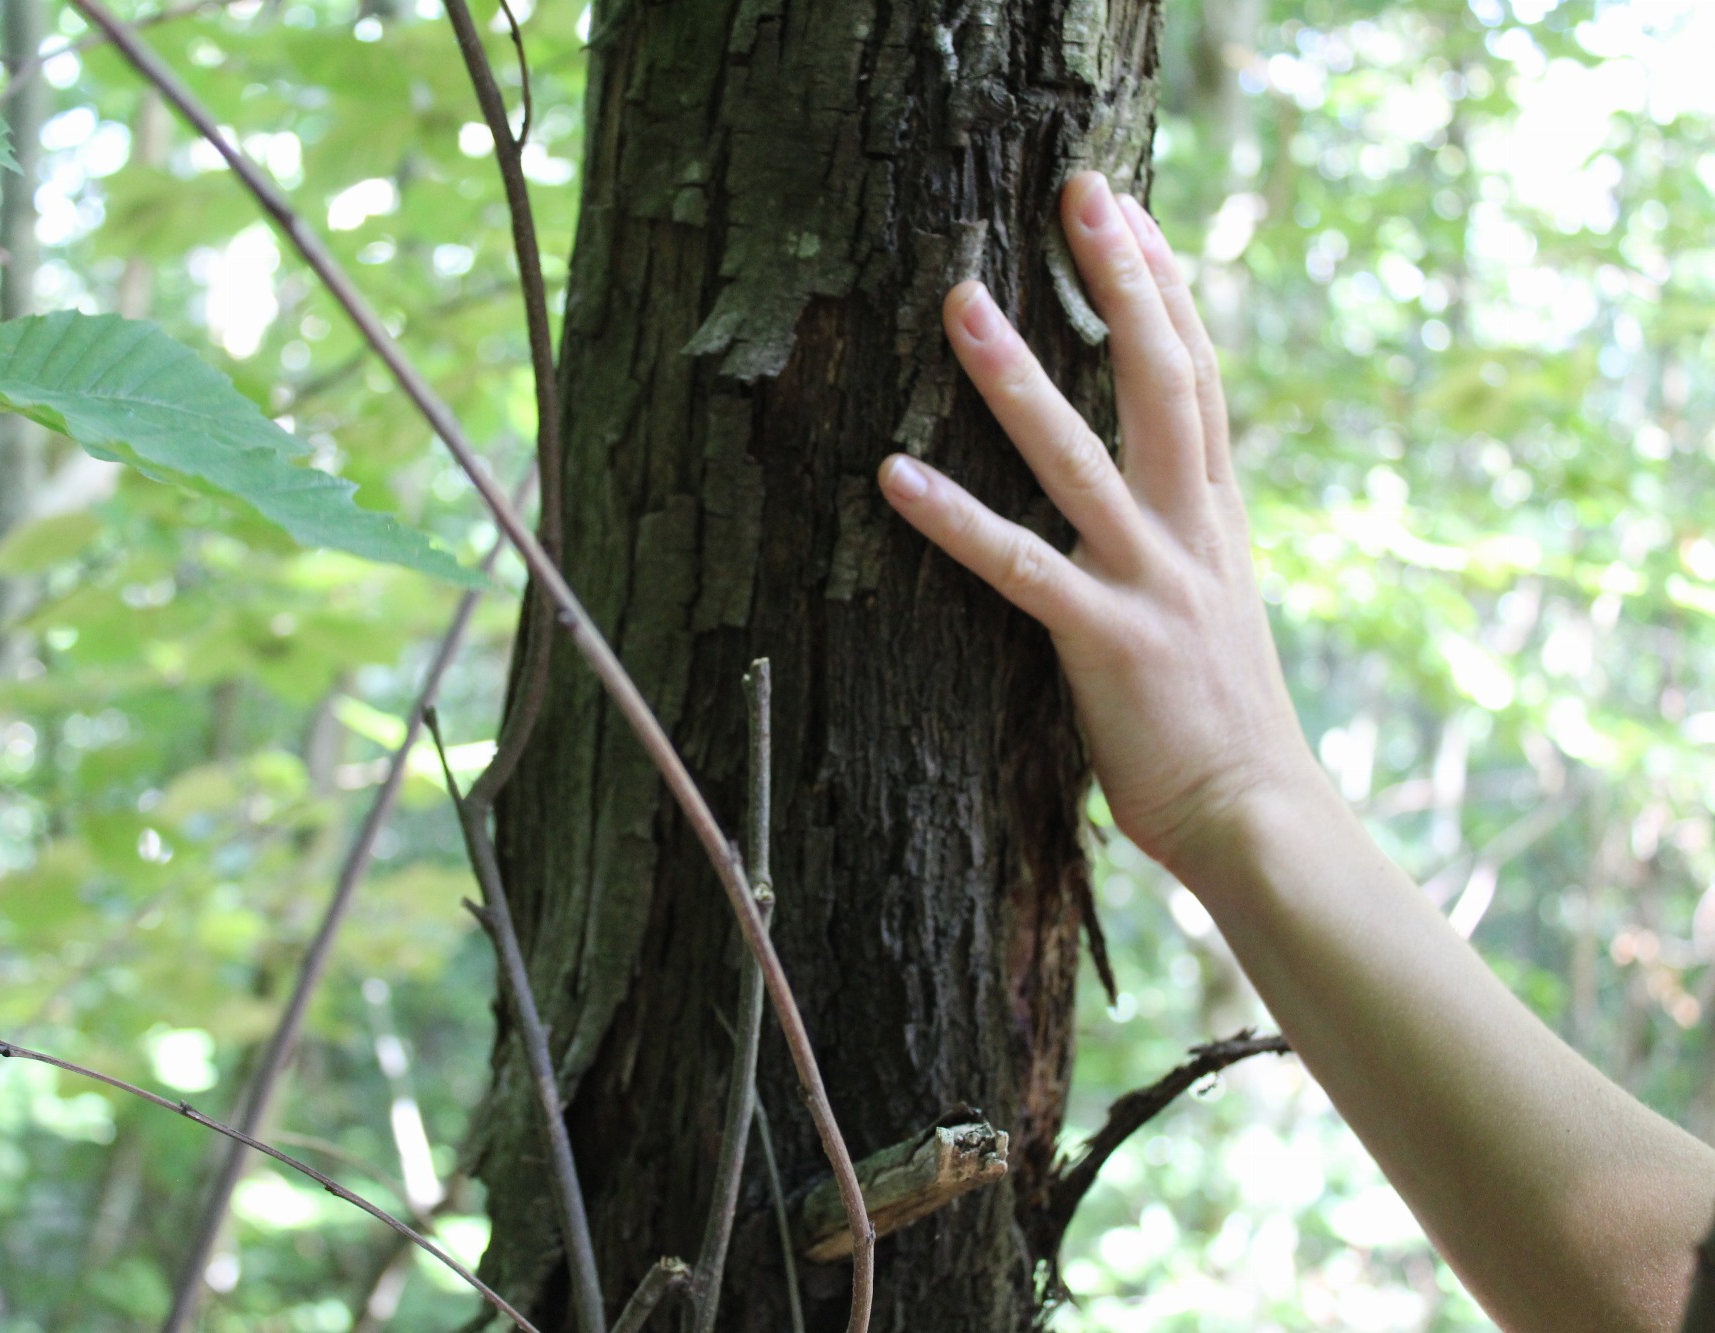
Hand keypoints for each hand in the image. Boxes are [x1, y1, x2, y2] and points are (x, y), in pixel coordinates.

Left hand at [877, 171, 1317, 880]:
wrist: (1263, 821)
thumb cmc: (1226, 729)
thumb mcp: (1216, 611)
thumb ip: (1184, 544)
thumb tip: (1152, 502)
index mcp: (1219, 520)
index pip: (1201, 377)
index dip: (1167, 289)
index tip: (1127, 214)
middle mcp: (1194, 532)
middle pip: (1164, 380)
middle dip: (1121, 281)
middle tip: (1075, 192)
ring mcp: (1153, 583)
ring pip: (1080, 457)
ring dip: (1017, 375)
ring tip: (959, 299)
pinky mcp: (1107, 644)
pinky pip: (1019, 570)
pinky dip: (956, 520)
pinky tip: (893, 475)